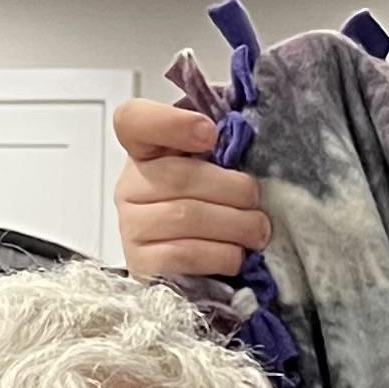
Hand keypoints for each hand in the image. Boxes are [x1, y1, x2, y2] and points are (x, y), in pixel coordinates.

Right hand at [115, 96, 271, 281]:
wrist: (195, 266)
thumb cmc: (212, 208)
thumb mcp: (215, 168)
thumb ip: (223, 143)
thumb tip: (247, 123)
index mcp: (147, 151)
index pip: (134, 121)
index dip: (170, 123)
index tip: (210, 134)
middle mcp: (131, 185)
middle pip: (181, 177)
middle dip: (233, 191)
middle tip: (258, 203)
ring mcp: (131, 225)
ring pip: (186, 216)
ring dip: (235, 225)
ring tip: (257, 231)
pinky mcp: (142, 264)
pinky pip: (185, 254)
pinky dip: (221, 254)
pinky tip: (237, 255)